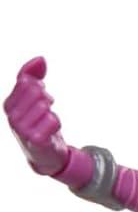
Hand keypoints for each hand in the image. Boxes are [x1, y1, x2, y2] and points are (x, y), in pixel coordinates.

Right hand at [4, 56, 69, 175]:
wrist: (44, 153)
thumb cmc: (37, 121)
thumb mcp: (31, 96)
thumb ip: (32, 74)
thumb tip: (41, 59)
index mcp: (8, 104)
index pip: (26, 82)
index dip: (39, 88)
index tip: (39, 100)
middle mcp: (11, 116)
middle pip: (36, 91)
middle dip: (46, 99)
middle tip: (45, 111)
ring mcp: (22, 129)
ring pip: (45, 105)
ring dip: (51, 112)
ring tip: (46, 122)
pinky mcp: (35, 140)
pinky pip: (52, 119)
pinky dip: (56, 123)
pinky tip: (50, 132)